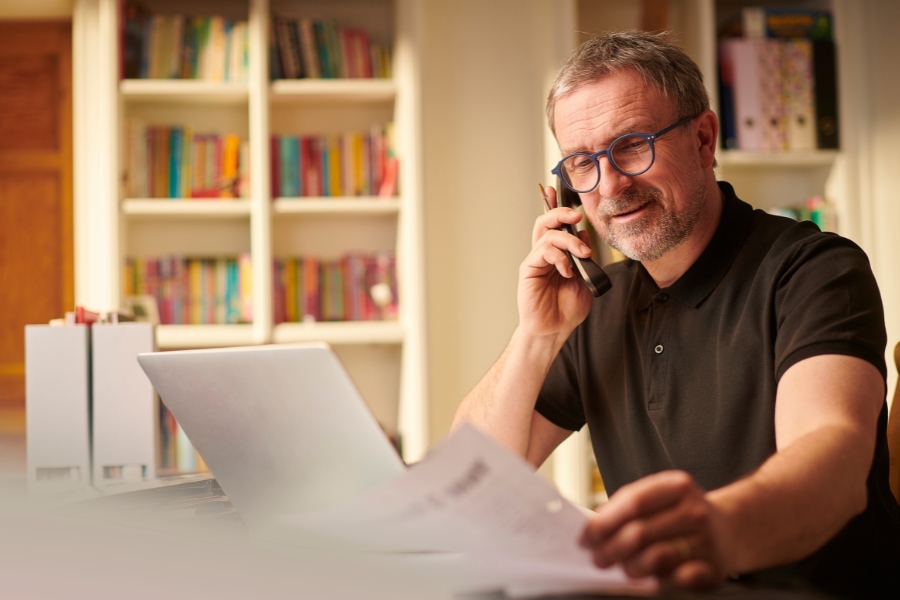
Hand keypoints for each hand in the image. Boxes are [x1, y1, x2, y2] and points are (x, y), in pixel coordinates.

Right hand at [518, 185, 593, 338]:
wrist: (554, 330)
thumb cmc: (566, 309)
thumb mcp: (585, 279)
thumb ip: (584, 257)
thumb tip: (584, 235)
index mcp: (557, 254)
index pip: (555, 225)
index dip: (555, 207)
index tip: (557, 191)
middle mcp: (544, 254)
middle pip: (546, 222)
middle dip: (560, 212)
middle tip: (576, 215)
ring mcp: (536, 261)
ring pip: (547, 234)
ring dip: (569, 240)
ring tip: (582, 254)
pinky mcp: (529, 269)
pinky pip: (543, 252)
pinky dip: (560, 258)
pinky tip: (568, 272)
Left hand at [580, 471, 732, 588]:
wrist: (731, 529)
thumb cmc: (682, 513)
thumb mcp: (661, 497)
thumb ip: (629, 507)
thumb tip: (593, 531)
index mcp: (677, 486)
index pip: (632, 502)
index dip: (604, 522)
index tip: (585, 537)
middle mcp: (694, 510)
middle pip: (640, 532)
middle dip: (611, 549)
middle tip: (598, 559)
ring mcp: (707, 539)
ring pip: (656, 557)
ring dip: (631, 567)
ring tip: (622, 569)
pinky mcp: (714, 567)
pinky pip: (680, 579)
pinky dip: (660, 582)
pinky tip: (649, 581)